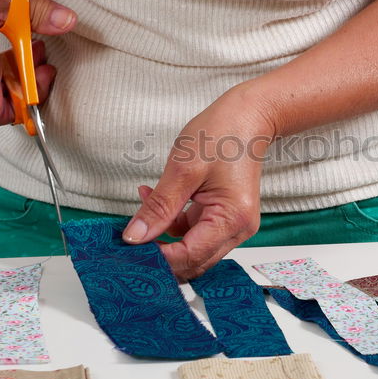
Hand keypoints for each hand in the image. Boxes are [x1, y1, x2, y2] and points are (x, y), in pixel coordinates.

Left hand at [122, 87, 276, 279]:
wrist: (248, 117)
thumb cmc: (223, 134)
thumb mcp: (183, 170)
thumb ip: (159, 207)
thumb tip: (135, 237)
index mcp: (232, 218)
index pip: (190, 256)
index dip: (158, 258)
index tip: (130, 251)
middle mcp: (238, 229)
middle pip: (193, 261)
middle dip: (160, 253)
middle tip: (129, 239)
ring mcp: (233, 225)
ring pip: (192, 249)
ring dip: (164, 237)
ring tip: (142, 209)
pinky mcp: (224, 218)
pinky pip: (195, 233)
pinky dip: (173, 225)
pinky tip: (156, 202)